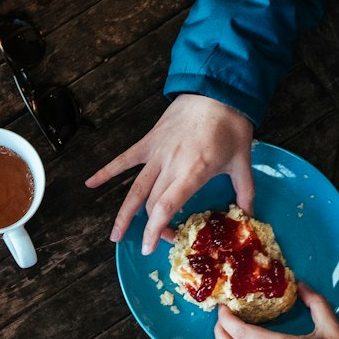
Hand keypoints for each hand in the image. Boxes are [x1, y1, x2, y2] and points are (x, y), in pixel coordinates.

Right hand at [85, 95, 254, 253]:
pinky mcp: (149, 142)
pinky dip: (105, 171)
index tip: (153, 247)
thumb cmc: (231, 126)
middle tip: (159, 241)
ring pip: (134, 189)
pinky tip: (89, 184)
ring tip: (115, 236)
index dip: (156, 230)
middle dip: (152, 227)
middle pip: (151, 204)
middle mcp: (170, 165)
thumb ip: (245, 192)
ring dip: (123, 214)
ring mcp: (156, 153)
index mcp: (192, 171)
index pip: (165, 206)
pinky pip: (124, 159)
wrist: (217, 90)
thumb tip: (248, 216)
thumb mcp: (243, 162)